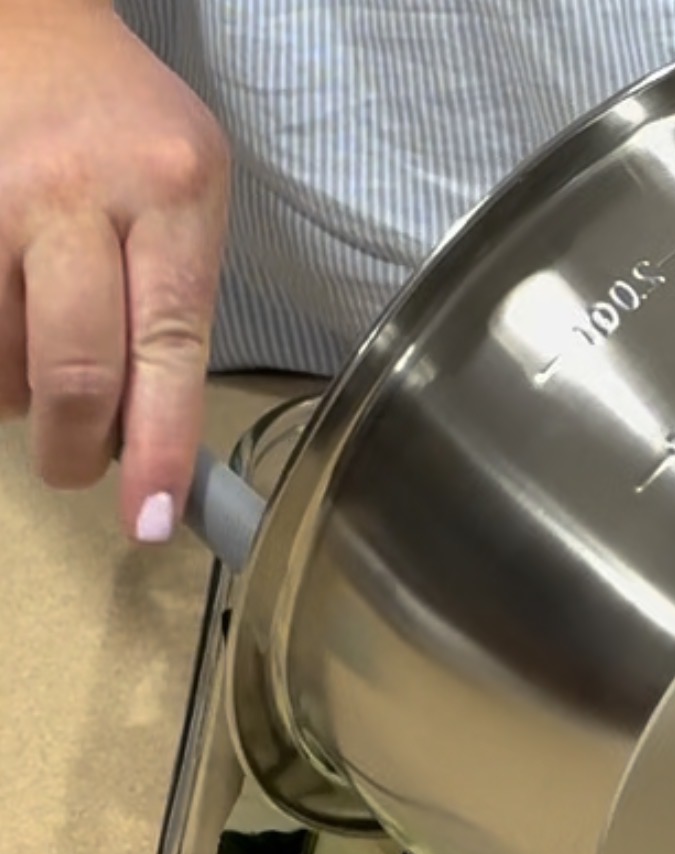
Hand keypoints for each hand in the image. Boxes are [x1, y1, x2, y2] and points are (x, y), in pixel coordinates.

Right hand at [0, 1, 230, 539]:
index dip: (158, 447)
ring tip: (41, 357)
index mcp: (173, 192)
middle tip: (76, 467)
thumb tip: (152, 434)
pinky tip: (8, 329)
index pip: (172, 348)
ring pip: (1, 363)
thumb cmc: (126, 127)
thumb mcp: (191, 195)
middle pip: (76, 370)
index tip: (149, 519)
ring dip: (21, 395)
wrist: (29, 24)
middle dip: (75, 447)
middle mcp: (78, 191)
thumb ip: (178, 304)